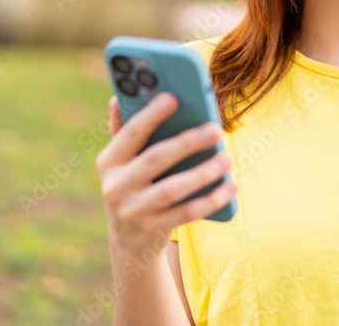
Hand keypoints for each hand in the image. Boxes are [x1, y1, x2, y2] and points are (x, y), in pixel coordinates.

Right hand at [95, 92, 237, 257]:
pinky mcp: (153, 229)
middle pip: (155, 159)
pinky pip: (186, 214)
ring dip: (202, 173)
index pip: (131, 133)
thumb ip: (123, 130)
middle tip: (215, 130)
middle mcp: (116, 186)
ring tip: (226, 159)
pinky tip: (230, 186)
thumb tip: (119, 97)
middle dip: (186, 143)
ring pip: (172, 189)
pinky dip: (211, 200)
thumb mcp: (121, 161)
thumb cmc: (131, 185)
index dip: (151, 115)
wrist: (127, 240)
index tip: (173, 97)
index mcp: (109, 161)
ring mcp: (133, 211)